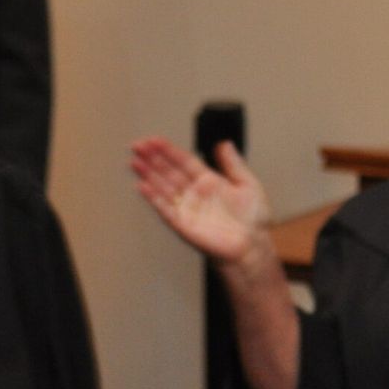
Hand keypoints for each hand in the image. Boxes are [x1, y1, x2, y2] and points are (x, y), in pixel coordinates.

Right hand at [130, 136, 272, 266]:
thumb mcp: (247, 184)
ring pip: (163, 188)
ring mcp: (188, 208)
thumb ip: (233, 164)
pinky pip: (165, 209)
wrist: (252, 247)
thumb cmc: (252, 220)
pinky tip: (142, 186)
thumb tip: (224, 143)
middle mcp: (195, 193)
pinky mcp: (183, 225)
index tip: (155, 140)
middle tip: (137, 146)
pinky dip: (153, 198)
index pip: (184, 161)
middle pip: (169, 172)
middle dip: (152, 159)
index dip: (169, 150)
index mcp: (209, 181)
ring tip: (135, 162)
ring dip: (148, 175)